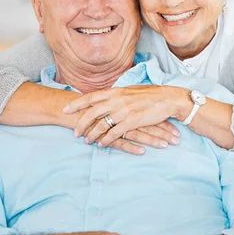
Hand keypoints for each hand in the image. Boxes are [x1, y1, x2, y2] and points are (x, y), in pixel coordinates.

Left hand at [63, 85, 186, 148]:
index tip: (66, 109)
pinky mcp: (131, 122)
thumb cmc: (150, 94)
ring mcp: (123, 111)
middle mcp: (117, 100)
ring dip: (92, 134)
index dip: (76, 104)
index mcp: (115, 91)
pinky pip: (114, 133)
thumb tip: (106, 97)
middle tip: (74, 132)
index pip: (91, 97)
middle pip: (92, 112)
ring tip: (86, 141)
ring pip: (101, 125)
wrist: (167, 98)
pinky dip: (106, 140)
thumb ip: (116, 95)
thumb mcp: (130, 90)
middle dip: (81, 123)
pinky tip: (101, 144)